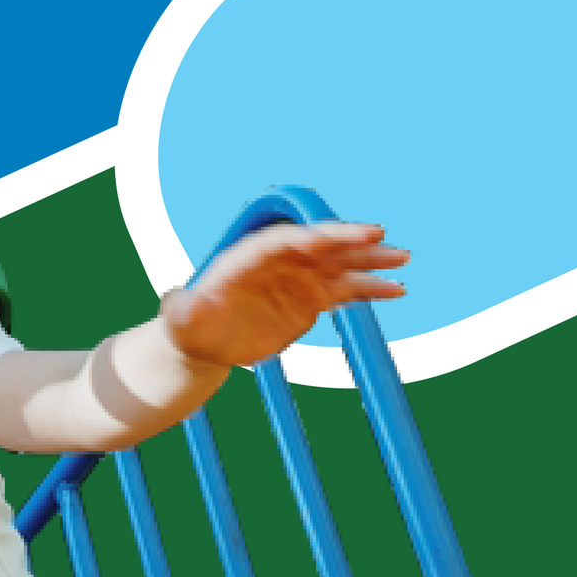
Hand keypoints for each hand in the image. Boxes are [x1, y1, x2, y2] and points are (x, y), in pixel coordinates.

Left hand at [160, 222, 408, 368]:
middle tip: (380, 236)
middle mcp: (278, 263)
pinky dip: (370, 289)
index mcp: (249, 258)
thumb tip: (174, 303)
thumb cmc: (190, 326)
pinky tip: (396, 290)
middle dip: (348, 240)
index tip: (336, 235)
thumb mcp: (180, 319)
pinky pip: (345, 290)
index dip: (312, 235)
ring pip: (338, 265)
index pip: (285, 240)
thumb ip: (180, 309)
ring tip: (402, 260)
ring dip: (368, 261)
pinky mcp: (310, 299)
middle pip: (317, 246)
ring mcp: (297, 279)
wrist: (207, 341)